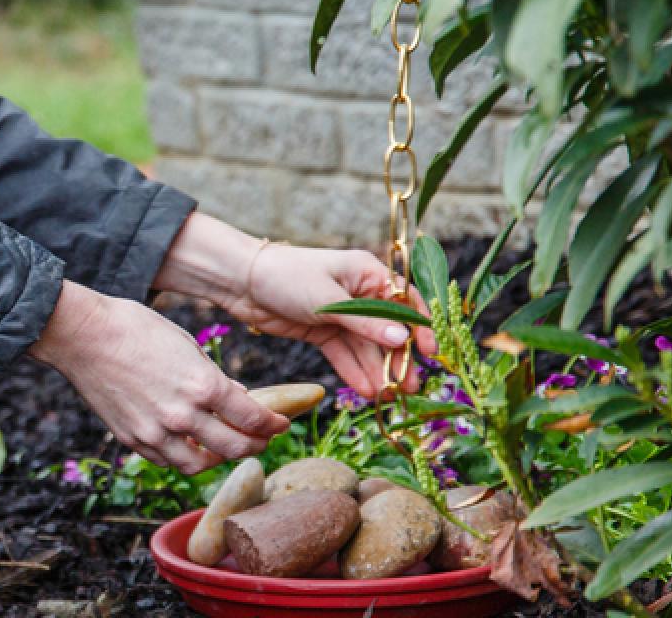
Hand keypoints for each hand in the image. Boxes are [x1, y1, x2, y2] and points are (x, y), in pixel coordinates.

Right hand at [29, 281, 289, 474]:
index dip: (273, 424)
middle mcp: (183, 415)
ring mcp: (156, 432)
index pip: (253, 418)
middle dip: (256, 445)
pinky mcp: (133, 439)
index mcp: (203, 385)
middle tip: (262, 440)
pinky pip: (167, 460)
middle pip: (234, 447)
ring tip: (224, 448)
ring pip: (200, 465)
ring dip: (218, 459)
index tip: (282, 424)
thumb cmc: (136, 328)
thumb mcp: (186, 345)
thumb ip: (213, 378)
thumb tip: (237, 398)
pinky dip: (183, 456)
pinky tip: (189, 444)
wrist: (84, 335)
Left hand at [153, 212, 435, 397]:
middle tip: (409, 387)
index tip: (430, 354)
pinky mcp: (323, 332)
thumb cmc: (287, 276)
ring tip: (387, 397)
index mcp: (368, 273)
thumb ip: (365, 322)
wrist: (242, 283)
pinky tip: (366, 392)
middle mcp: (360, 294)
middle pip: (388, 330)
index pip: (405, 302)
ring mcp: (341, 315)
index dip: (420, 328)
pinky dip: (355, 372)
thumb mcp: (329, 299)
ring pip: (367, 347)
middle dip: (398, 360)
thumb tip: (403, 340)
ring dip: (377, 371)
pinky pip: (345, 355)